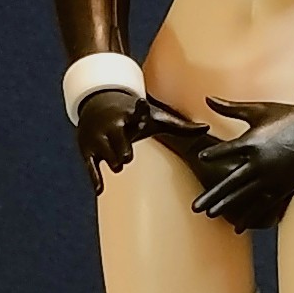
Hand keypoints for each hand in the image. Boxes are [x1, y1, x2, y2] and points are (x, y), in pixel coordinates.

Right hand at [77, 89, 208, 197]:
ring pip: (111, 158)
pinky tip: (101, 190)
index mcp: (132, 113)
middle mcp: (113, 123)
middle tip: (128, 154)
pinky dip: (95, 178)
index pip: (137, 109)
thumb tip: (207, 129)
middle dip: (125, 150)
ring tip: (119, 159)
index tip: (142, 103)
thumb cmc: (133, 113)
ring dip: (116, 162)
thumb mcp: (154, 116)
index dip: (140, 108)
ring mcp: (98, 136)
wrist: (98, 102)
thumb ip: (180, 125)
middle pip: (121, 143)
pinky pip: (91, 167)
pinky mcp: (86, 148)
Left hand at [191, 96, 293, 232]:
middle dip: (212, 195)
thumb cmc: (287, 116)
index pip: (227, 151)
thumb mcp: (259, 110)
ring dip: (226, 206)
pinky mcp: (282, 187)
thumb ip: (230, 109)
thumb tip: (207, 98)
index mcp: (253, 142)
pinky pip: (262, 205)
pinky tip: (238, 227)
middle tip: (195, 207)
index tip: (200, 158)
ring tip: (210, 215)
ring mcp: (271, 177)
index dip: (213, 155)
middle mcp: (260, 163)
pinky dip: (250, 216)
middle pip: (231, 183)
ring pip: (244, 196)